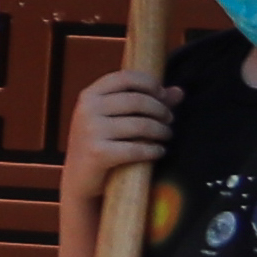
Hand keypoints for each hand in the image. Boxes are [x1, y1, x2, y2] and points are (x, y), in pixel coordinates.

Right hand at [65, 64, 177, 181]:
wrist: (78, 178)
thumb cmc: (101, 143)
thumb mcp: (114, 118)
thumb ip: (145, 102)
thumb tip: (178, 92)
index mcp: (89, 96)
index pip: (125, 77)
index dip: (150, 83)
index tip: (163, 95)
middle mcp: (87, 110)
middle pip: (137, 101)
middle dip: (161, 110)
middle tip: (169, 119)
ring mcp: (91, 131)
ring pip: (141, 125)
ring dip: (161, 130)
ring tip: (166, 135)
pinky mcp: (98, 153)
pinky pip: (136, 148)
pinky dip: (154, 150)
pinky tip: (159, 151)